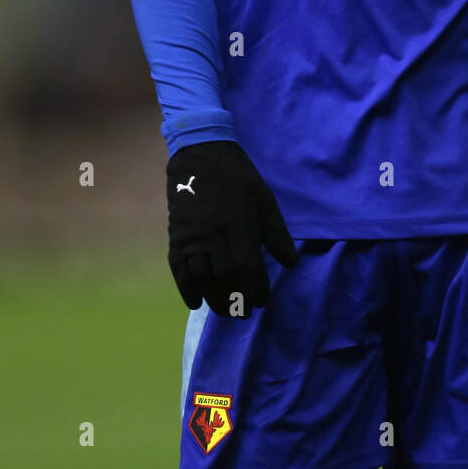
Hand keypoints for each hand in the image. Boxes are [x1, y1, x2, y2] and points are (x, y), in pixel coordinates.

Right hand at [166, 140, 297, 316]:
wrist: (200, 155)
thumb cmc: (238, 178)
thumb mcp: (265, 200)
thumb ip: (277, 233)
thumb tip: (290, 263)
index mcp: (240, 223)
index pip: (248, 266)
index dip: (256, 288)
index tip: (262, 300)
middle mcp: (214, 233)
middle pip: (225, 277)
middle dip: (237, 299)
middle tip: (244, 313)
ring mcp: (192, 236)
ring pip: (202, 277)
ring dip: (214, 299)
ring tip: (226, 311)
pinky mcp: (176, 236)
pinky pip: (179, 269)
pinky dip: (186, 289)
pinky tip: (196, 303)